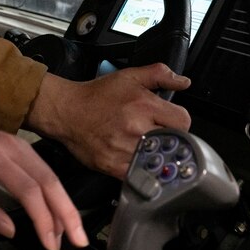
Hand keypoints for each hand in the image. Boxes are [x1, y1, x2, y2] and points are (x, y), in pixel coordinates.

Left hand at [0, 117, 88, 249]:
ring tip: (70, 232)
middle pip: (49, 180)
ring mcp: (22, 145)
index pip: (28, 189)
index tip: (50, 242)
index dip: (43, 218)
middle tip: (78, 239)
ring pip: (53, 176)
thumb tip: (10, 230)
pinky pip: (47, 171)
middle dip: (67, 212)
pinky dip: (57, 194)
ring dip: (65, 206)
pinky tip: (59, 212)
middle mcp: (13, 148)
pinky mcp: (27, 148)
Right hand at [25, 64, 191, 179]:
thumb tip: (183, 82)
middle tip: (158, 136)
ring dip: (155, 156)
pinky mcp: (114, 166)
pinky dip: (141, 169)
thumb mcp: (129, 76)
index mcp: (144, 105)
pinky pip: (139, 174)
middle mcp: (137, 128)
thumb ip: (159, 75)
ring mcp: (125, 149)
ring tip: (146, 147)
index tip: (170, 122)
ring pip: (158, 160)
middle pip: (174, 143)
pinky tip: (136, 160)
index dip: (179, 121)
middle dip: (169, 139)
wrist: (66, 111)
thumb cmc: (96, 95)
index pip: (183, 121)